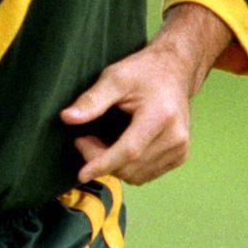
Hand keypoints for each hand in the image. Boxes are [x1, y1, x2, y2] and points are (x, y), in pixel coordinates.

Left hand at [60, 37, 197, 185]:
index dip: (103, 163)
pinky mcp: (179, 156)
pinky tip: (120, 148)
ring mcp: (180, 149)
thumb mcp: (115, 77)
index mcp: (160, 115)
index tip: (81, 174)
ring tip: (102, 141)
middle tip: (84, 139)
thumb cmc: (144, 71)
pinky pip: (145, 175)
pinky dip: (128, 168)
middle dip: (101, 160)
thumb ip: (92, 99)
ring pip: (136, 176)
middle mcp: (175, 137)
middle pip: (130, 166)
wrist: (175, 71)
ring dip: (113, 166)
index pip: (129, 151)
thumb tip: (67, 118)